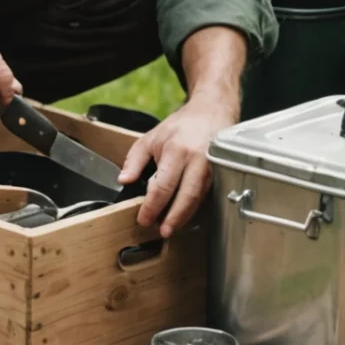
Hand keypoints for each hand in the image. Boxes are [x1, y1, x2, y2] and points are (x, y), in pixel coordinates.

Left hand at [118, 96, 234, 236]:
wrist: (211, 112)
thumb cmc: (180, 126)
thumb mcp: (150, 138)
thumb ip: (134, 160)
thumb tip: (124, 180)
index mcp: (177, 151)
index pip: (163, 186)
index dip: (152, 207)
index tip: (143, 218)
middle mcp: (197, 161)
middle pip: (186, 197)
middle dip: (173, 218)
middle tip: (161, 231)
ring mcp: (212, 168)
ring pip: (199, 199)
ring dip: (184, 217)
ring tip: (170, 227)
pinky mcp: (221, 173)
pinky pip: (207, 195)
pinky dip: (195, 208)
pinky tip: (184, 216)